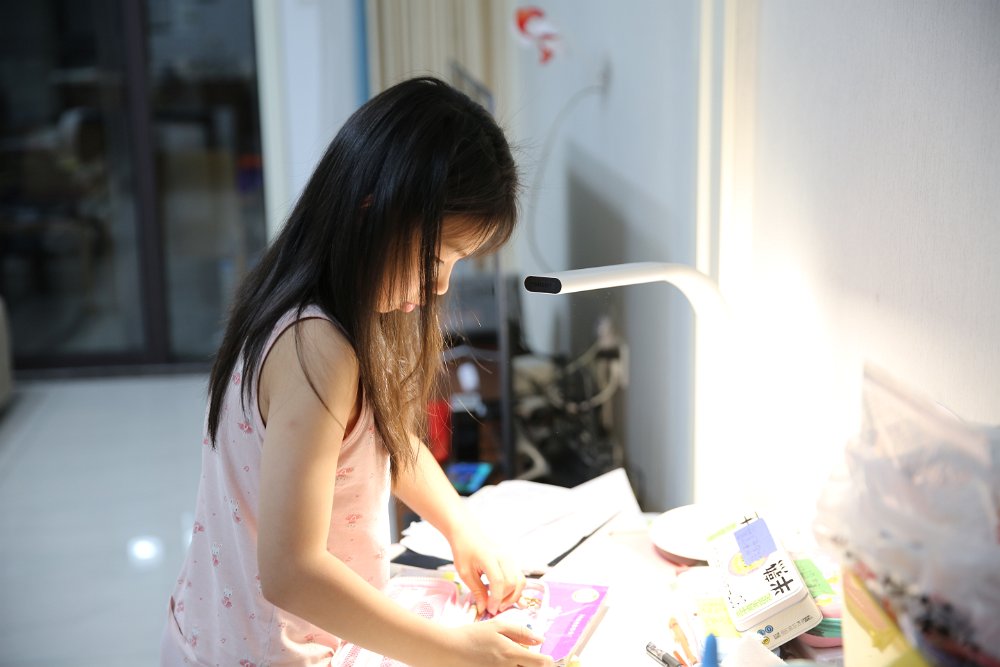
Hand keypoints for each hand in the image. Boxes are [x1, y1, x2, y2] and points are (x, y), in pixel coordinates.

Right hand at [433, 619, 553, 666]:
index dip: (548, 661)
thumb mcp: (496, 626)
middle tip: (529, 659)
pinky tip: (504, 663)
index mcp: (511, 654)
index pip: (541, 663)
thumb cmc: (472, 635)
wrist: (449, 651)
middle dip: (535, 666)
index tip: (546, 657)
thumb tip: (540, 639)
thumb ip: (520, 632)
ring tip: (514, 660)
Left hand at [448, 525, 524, 616]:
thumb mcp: (465, 573)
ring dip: (513, 596)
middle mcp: (504, 557)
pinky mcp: (511, 561)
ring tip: (501, 604)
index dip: (496, 599)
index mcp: (490, 558)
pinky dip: (516, 589)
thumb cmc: (464, 551)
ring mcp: (510, 558)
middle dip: (506, 600)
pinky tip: (510, 599)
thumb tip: (484, 609)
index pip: (499, 582)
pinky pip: (519, 577)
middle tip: (494, 609)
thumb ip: (477, 591)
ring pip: (520, 581)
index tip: (490, 609)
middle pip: (513, 583)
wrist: (468, 533)